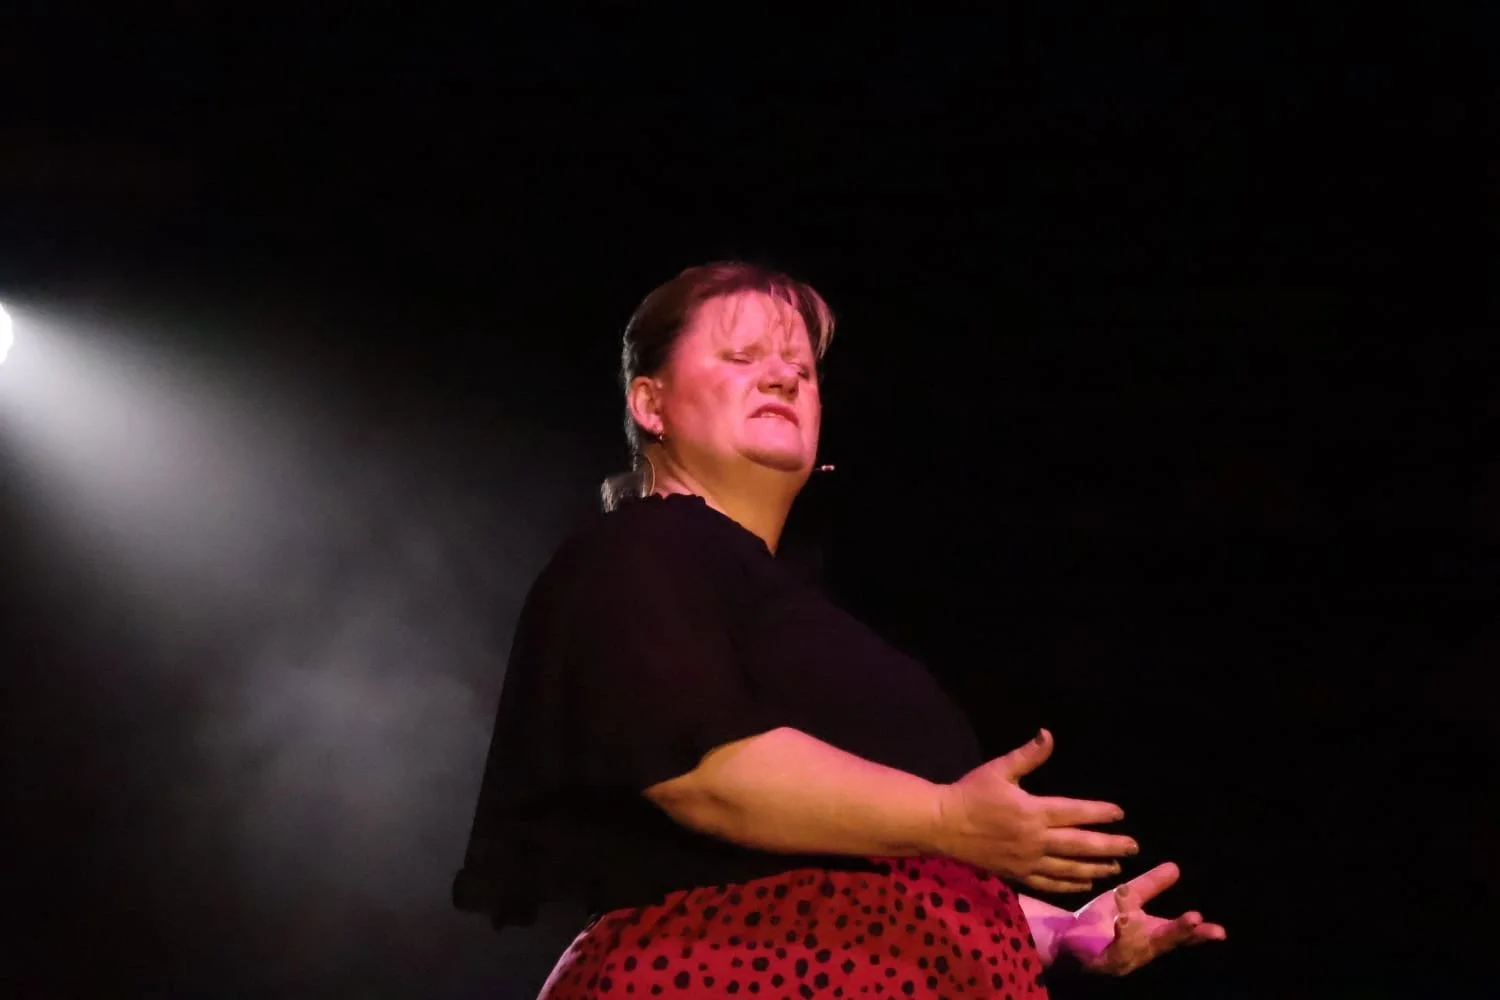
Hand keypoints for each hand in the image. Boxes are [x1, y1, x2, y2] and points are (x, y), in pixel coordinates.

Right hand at [933, 729, 1137, 892]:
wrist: (942, 825)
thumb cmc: (970, 794)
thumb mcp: (998, 769)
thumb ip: (1027, 756)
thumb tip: (1048, 735)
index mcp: (1033, 811)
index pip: (1076, 813)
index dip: (1100, 813)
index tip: (1119, 813)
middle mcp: (1035, 839)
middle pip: (1081, 845)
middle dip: (1110, 846)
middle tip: (1133, 847)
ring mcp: (1027, 861)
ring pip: (1069, 868)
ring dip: (1095, 868)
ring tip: (1116, 868)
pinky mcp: (1017, 874)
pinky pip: (1048, 883)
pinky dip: (1069, 885)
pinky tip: (1082, 884)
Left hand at [1060, 862, 1226, 974]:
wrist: (1064, 936)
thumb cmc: (1100, 920)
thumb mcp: (1128, 898)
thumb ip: (1151, 886)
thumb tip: (1175, 867)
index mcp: (1151, 937)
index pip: (1179, 936)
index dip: (1199, 934)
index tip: (1219, 931)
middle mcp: (1142, 952)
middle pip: (1164, 943)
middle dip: (1179, 932)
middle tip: (1195, 919)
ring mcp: (1123, 961)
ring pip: (1137, 947)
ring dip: (1139, 929)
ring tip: (1134, 914)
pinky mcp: (1102, 964)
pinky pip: (1114, 952)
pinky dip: (1120, 937)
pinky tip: (1122, 921)